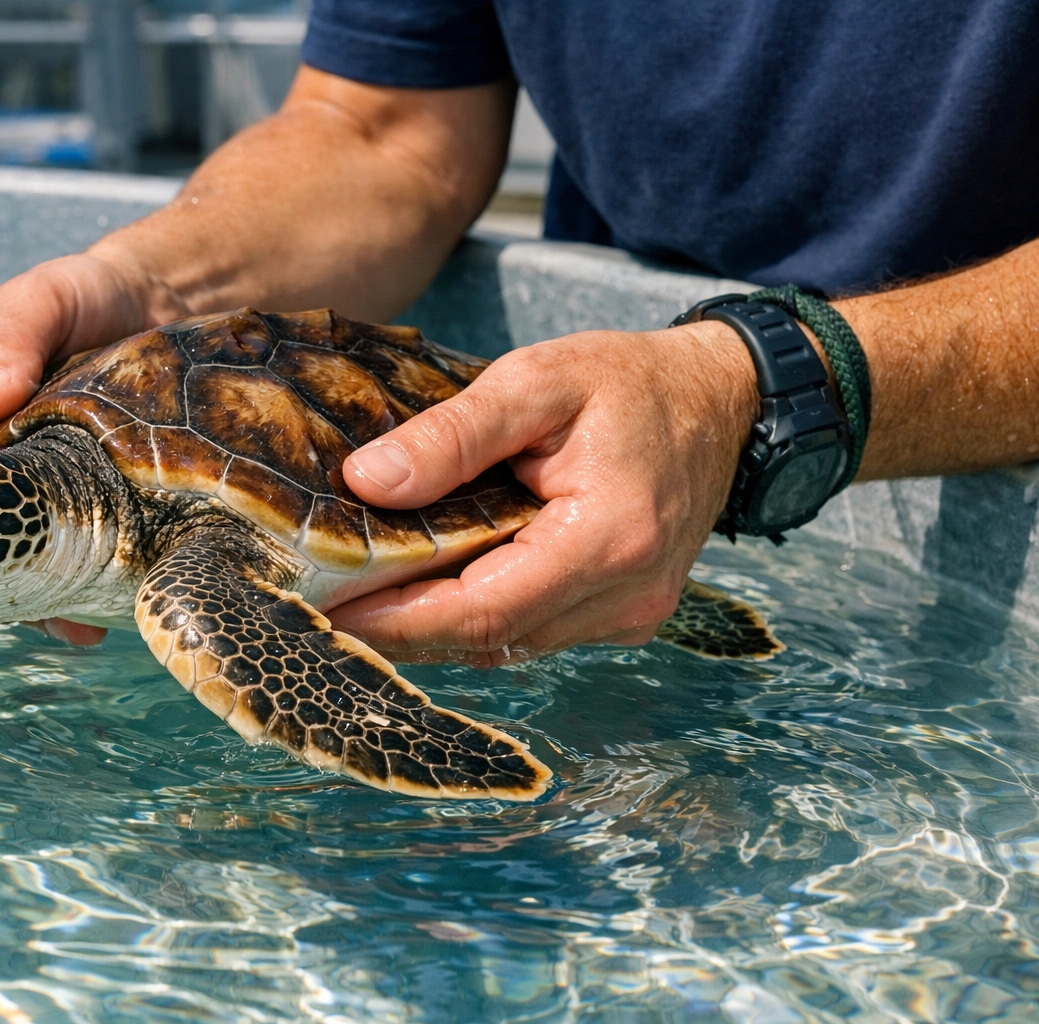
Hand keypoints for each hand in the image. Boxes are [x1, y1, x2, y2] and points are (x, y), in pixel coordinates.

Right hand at [0, 250, 180, 648]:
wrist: (147, 312)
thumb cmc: (76, 296)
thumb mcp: (40, 300)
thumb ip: (12, 341)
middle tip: (11, 602)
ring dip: (16, 598)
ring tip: (64, 616)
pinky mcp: (48, 512)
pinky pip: (37, 566)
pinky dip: (58, 594)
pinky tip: (87, 621)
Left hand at [330, 323, 757, 665]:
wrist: (723, 402)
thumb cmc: (630, 382)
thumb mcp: (537, 381)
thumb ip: (454, 433)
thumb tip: (368, 482)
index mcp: (608, 540)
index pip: (482, 609)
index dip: (397, 618)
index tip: (322, 609)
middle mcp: (625, 598)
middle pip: (488, 639)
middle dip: (399, 630)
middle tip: (315, 607)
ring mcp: (629, 616)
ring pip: (506, 644)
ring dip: (432, 628)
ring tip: (355, 598)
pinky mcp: (623, 617)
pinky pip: (530, 632)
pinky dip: (473, 617)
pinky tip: (423, 590)